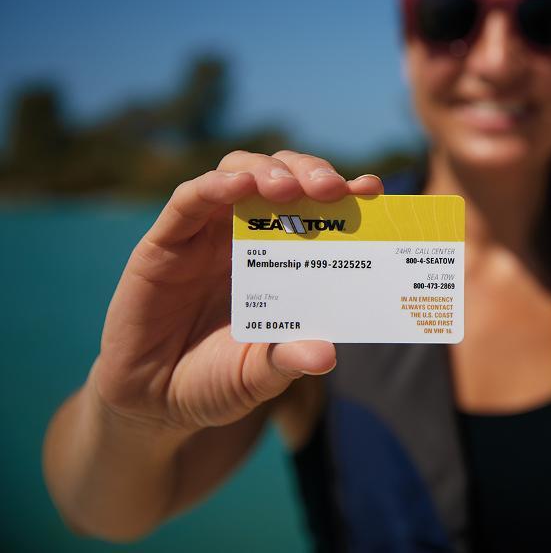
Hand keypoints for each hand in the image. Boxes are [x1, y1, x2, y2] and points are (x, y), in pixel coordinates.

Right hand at [91, 150, 382, 433]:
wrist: (155, 403)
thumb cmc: (218, 379)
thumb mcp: (260, 375)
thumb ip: (289, 361)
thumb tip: (327, 356)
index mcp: (284, 256)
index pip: (319, 208)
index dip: (346, 193)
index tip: (372, 189)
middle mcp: (249, 235)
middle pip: (283, 178)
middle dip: (311, 173)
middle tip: (333, 188)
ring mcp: (206, 235)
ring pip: (239, 173)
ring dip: (268, 171)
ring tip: (289, 188)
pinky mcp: (165, 243)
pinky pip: (188, 201)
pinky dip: (214, 186)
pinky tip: (237, 185)